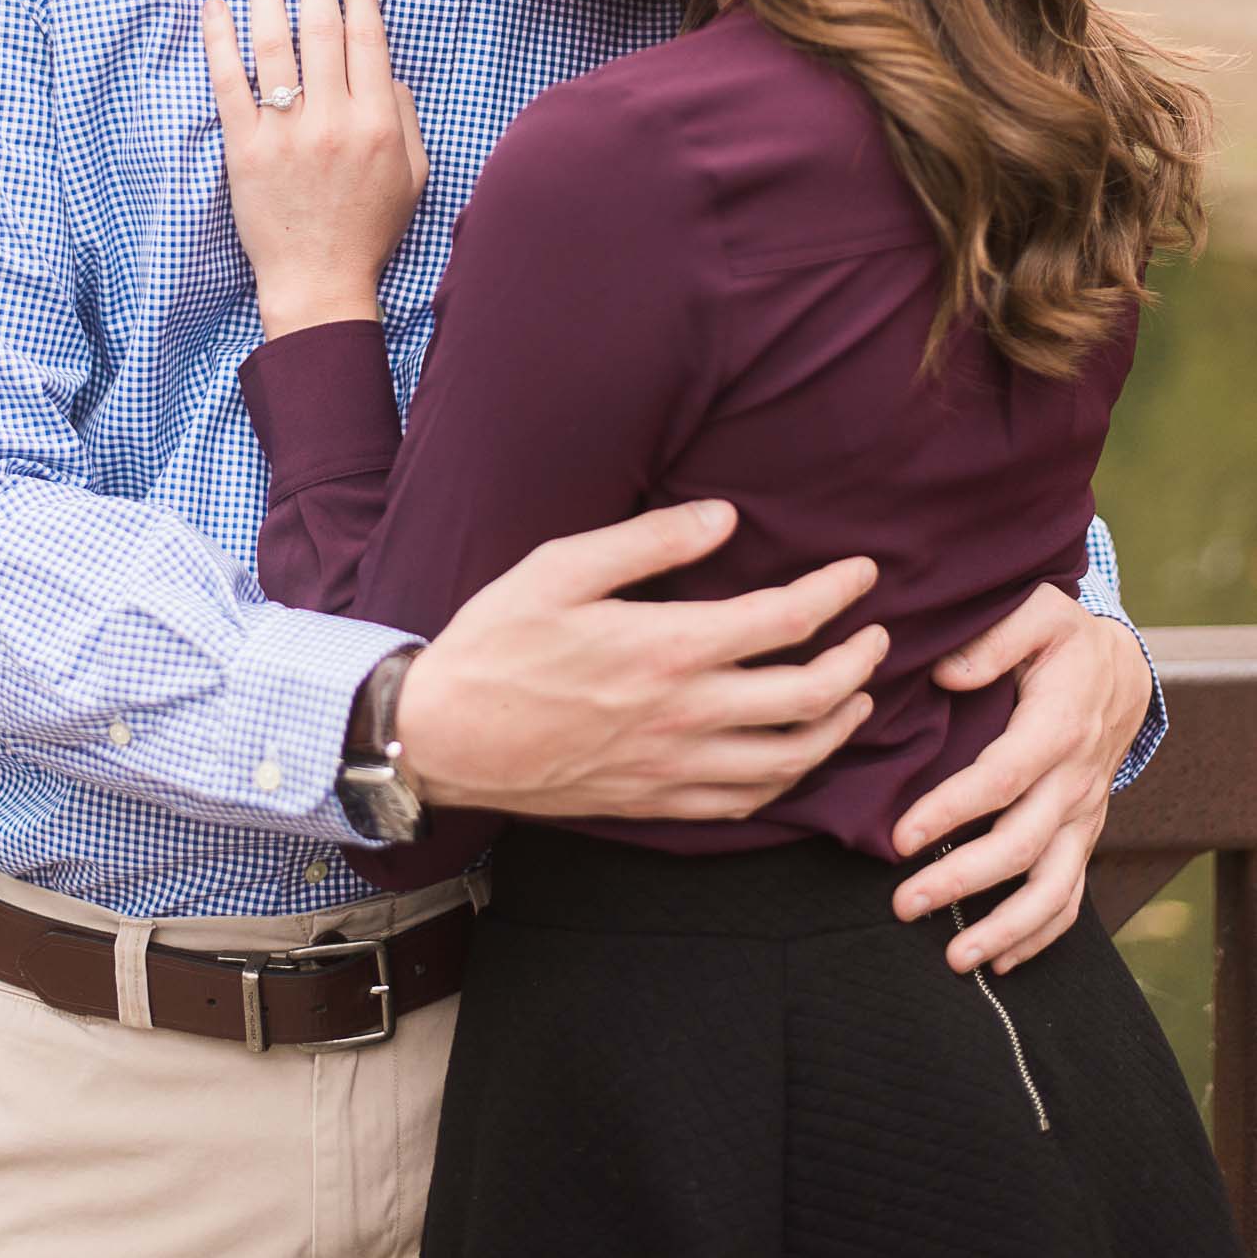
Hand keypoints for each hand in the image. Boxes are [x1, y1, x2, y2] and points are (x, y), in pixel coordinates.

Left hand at [202, 0, 427, 336]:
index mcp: (377, 125)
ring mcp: (286, 134)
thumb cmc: (368, 229)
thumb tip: (385, 67)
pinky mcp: (246, 149)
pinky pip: (230, 84)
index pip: (368, 43)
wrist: (319, 280)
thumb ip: (405, 116)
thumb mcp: (413, 175)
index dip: (360, 1)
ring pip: (275, 47)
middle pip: (322, 32)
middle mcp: (334, 122)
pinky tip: (217, 8)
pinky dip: (221, 41)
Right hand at [394, 500, 887, 820]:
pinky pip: (747, 803)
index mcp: (668, 648)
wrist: (444, 735)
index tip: (864, 572)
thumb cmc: (497, 641)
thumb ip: (651, 541)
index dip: (836, 593)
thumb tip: (727, 519)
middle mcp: (686, 715)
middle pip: (809, 695)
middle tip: (879, 634)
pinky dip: (790, 780)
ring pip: (791, 759)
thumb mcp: (563, 566)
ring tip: (858, 695)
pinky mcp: (656, 804)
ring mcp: (675, 768)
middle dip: (859, 661)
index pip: (785, 620)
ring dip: (840, 726)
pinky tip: (798, 756)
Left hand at [890, 585, 1152, 974]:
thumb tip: (946, 674)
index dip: (953, 811)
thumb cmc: (1063, 638)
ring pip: (1054, 885)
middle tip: (903, 905)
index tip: (901, 837)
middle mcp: (1075, 780)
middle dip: (962, 881)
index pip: (1002, 778)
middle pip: (1023, 845)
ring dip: (1006, 928)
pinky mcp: (1084, 833)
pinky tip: (1002, 962)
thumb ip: (992, 639)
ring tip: (956, 959)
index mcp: (1056, 726)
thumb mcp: (1036, 612)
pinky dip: (1040, 935)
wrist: (1119, 669)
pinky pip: (1071, 895)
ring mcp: (1083, 814)